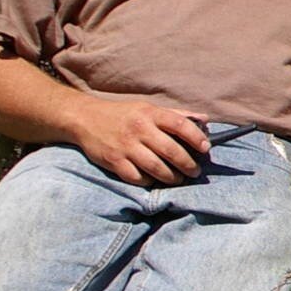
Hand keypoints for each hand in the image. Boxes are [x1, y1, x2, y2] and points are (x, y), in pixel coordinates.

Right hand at [69, 95, 209, 185]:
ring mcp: (126, 146)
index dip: (196, 137)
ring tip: (179, 180)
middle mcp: (139, 129)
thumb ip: (176, 115)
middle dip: (188, 164)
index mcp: (150, 113)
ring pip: (156, 168)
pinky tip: (155, 181)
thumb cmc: (123, 114)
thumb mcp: (148, 108)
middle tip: (195, 171)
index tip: (205, 149)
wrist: (85, 118)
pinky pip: (137, 177)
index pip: (180, 124)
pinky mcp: (114, 161)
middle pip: (171, 151)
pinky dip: (149, 182)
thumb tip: (204, 119)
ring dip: (172, 177)